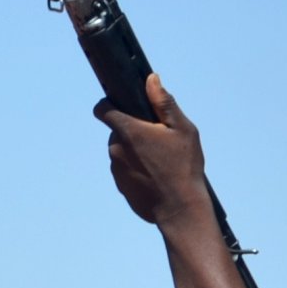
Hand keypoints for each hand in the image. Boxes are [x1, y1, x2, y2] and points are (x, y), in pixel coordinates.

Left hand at [95, 75, 209, 225]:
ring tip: (160, 159)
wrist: (179, 208)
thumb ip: (163, 102)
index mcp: (128, 132)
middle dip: (133, 130)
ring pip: (122, 150)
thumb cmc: (183, 166)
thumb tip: (151, 79)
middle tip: (158, 138)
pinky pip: (125, 169)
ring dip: (135, 150)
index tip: (120, 104)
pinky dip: (137, 168)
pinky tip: (157, 174)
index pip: (103, 109)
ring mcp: (116, 169)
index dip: (109, 103)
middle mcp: (116, 150)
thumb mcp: (182, 129)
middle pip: (118, 131)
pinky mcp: (120, 185)